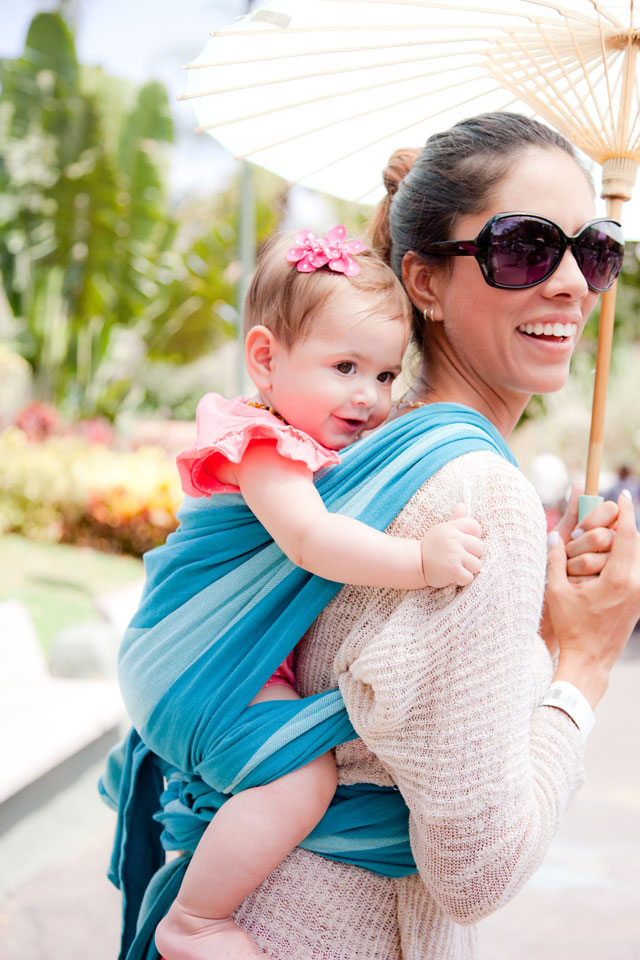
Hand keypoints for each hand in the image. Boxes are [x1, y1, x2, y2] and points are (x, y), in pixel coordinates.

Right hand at [420, 503, 483, 587]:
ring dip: (468, 570)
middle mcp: (454, 539)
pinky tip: (453, 576)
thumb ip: (456, 519)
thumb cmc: (431, 547)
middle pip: (480, 548)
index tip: (464, 544)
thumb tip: (463, 505)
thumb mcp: (442, 530)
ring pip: (477, 565)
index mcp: (452, 528)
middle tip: (459, 558)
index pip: (475, 526)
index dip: (474, 536)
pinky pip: (469, 577)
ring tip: (456, 567)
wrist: (415, 563)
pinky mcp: (453, 570)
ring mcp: (454, 555)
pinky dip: (462, 580)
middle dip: (473, 556)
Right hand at [545, 491, 639, 707]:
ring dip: (622, 544)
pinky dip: (624, 559)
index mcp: (618, 579)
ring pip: (637, 556)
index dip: (625, 512)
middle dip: (621, 526)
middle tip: (604, 519)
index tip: (620, 495)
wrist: (590, 660)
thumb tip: (555, 535)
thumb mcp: (557, 591)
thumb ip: (556, 560)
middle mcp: (636, 584)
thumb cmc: (571, 627)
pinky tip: (606, 561)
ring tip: (603, 542)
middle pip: (636, 542)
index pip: (627, 535)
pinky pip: (635, 570)